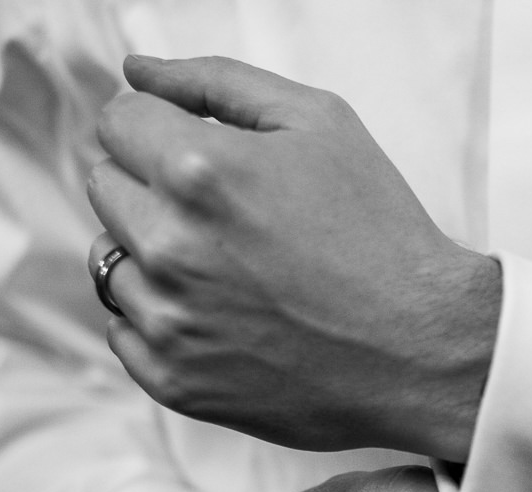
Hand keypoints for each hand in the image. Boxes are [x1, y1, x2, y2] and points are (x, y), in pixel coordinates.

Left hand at [86, 55, 497, 459]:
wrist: (426, 349)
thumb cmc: (383, 234)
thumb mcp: (321, 124)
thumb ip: (218, 82)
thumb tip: (138, 71)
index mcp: (199, 171)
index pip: (118, 121)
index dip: (163, 129)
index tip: (205, 157)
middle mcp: (171, 246)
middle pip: (105, 186)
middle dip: (155, 188)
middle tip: (232, 217)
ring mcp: (169, 320)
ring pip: (109, 260)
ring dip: (155, 257)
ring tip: (232, 270)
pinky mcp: (175, 381)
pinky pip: (125, 331)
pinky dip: (164, 321)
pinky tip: (226, 317)